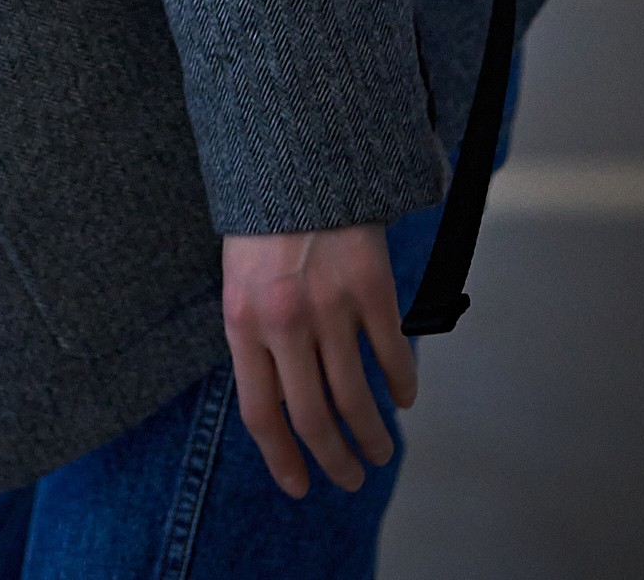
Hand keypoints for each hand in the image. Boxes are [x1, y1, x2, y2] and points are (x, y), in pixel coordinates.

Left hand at [221, 224, 415, 499]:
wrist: (297, 158)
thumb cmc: (264, 228)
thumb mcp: (239, 284)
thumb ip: (256, 342)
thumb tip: (284, 409)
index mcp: (242, 320)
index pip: (260, 413)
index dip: (281, 460)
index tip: (300, 486)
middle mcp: (283, 319)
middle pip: (312, 417)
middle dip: (334, 461)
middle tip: (351, 478)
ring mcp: (329, 304)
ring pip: (356, 397)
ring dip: (372, 436)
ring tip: (379, 452)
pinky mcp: (371, 286)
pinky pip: (391, 354)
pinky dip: (402, 386)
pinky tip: (404, 399)